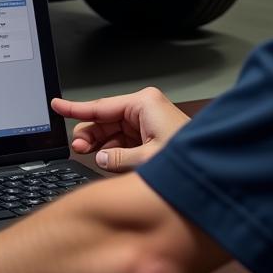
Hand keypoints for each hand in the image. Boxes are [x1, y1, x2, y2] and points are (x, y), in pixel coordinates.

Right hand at [51, 87, 188, 171]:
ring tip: (91, 156)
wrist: (216, 168)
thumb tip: (98, 158)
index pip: (100, 106)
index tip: (56, 105)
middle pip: (105, 120)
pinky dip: (114, 152)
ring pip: (113, 132)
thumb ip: (117, 158)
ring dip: (101, 146)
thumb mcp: (147, 159)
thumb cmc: (190, 157)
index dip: (75, 108)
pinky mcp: (152, 135)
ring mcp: (148, 122)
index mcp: (143, 104)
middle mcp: (145, 109)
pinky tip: (107, 161)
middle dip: (90, 135)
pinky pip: (124, 141)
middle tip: (79, 149)